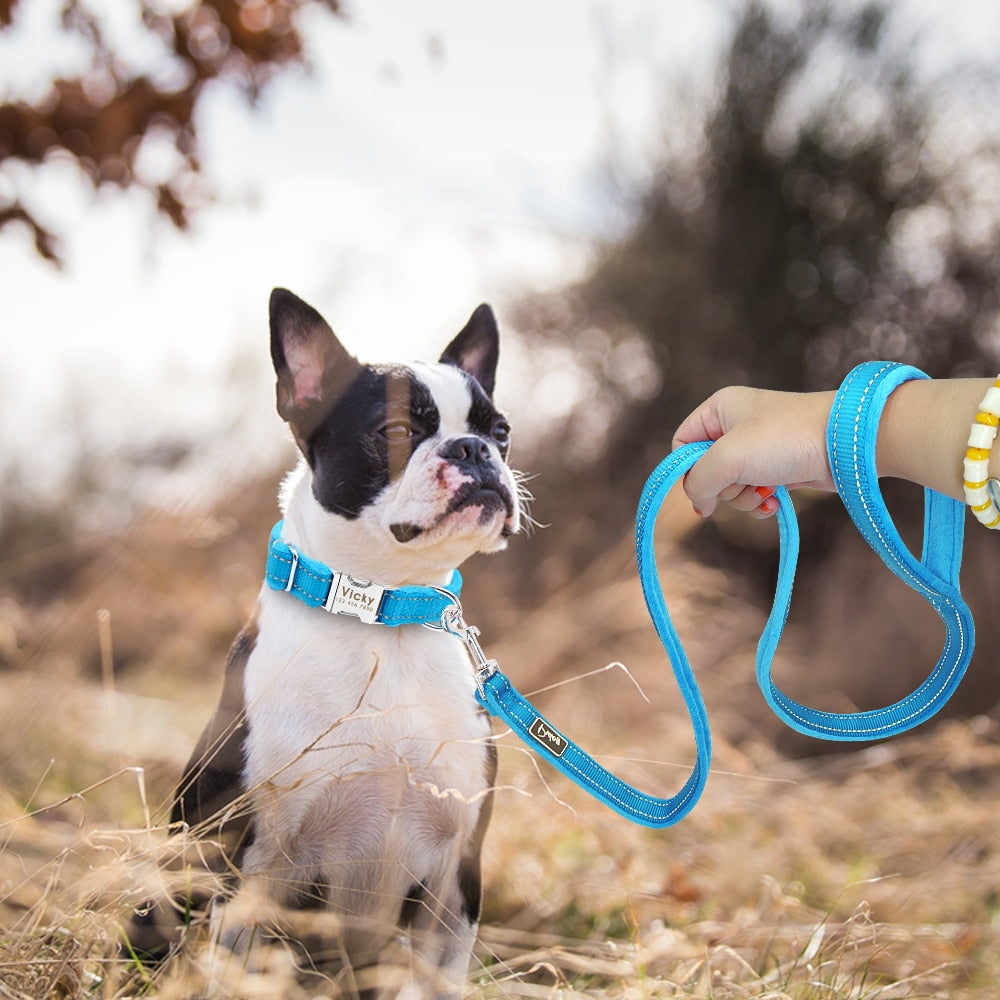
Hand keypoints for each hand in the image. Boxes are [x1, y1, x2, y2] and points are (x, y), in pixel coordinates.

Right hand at [671, 387, 836, 517]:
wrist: (846, 444)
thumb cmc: (786, 439)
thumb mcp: (728, 458)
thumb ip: (699, 481)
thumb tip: (699, 504)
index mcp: (719, 409)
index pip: (682, 443)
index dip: (687, 468)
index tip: (704, 485)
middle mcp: (735, 425)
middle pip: (706, 469)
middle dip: (723, 487)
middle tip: (743, 483)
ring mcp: (758, 448)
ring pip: (729, 486)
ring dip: (742, 498)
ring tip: (765, 492)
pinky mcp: (778, 466)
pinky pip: (753, 492)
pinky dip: (759, 502)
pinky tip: (774, 503)